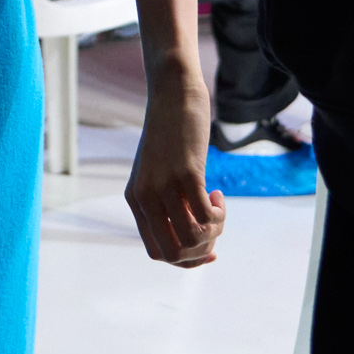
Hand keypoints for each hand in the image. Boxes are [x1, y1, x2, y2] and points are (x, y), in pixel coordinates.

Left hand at [128, 68, 222, 266]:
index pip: (157, 252)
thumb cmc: (172, 135)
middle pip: (173, 253)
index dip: (186, 260)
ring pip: (191, 239)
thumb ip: (170, 202)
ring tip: (217, 209)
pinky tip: (217, 194)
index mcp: (135, 200)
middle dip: (201, 252)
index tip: (210, 248)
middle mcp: (144, 197)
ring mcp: (163, 186)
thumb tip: (195, 236)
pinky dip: (218, 215)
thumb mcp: (161, 172)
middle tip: (215, 228)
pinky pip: (205, 217)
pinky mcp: (185, 173)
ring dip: (214, 232)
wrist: (173, 94)